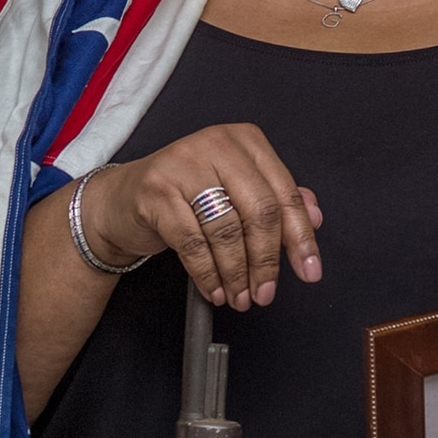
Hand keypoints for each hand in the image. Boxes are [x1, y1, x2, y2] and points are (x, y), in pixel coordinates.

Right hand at [81, 124, 322, 313]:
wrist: (122, 201)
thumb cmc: (184, 196)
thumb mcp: (234, 191)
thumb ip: (273, 200)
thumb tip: (315, 217)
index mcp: (245, 141)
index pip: (284, 193)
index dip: (300, 238)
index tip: (309, 271)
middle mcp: (216, 144)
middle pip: (259, 212)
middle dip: (266, 262)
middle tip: (265, 293)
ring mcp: (184, 164)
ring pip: (226, 230)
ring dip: (236, 274)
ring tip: (239, 297)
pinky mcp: (157, 191)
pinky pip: (193, 243)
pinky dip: (208, 274)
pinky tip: (214, 290)